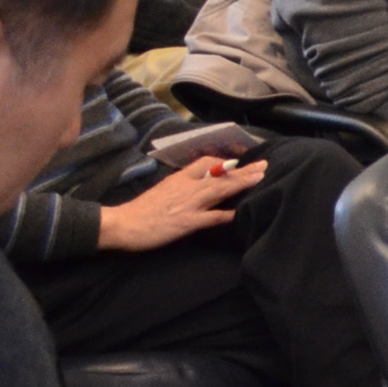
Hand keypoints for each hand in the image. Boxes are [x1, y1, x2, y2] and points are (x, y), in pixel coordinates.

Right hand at [97, 157, 265, 251]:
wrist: (123, 224)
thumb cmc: (141, 210)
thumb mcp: (162, 190)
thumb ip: (181, 186)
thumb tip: (198, 184)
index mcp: (179, 179)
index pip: (206, 163)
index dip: (225, 162)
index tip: (239, 162)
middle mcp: (186, 188)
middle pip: (220, 175)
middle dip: (244, 170)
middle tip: (264, 165)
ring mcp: (188, 205)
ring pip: (220, 190)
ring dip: (242, 183)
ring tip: (260, 178)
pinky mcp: (187, 222)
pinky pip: (211, 217)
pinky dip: (227, 215)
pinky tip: (241, 212)